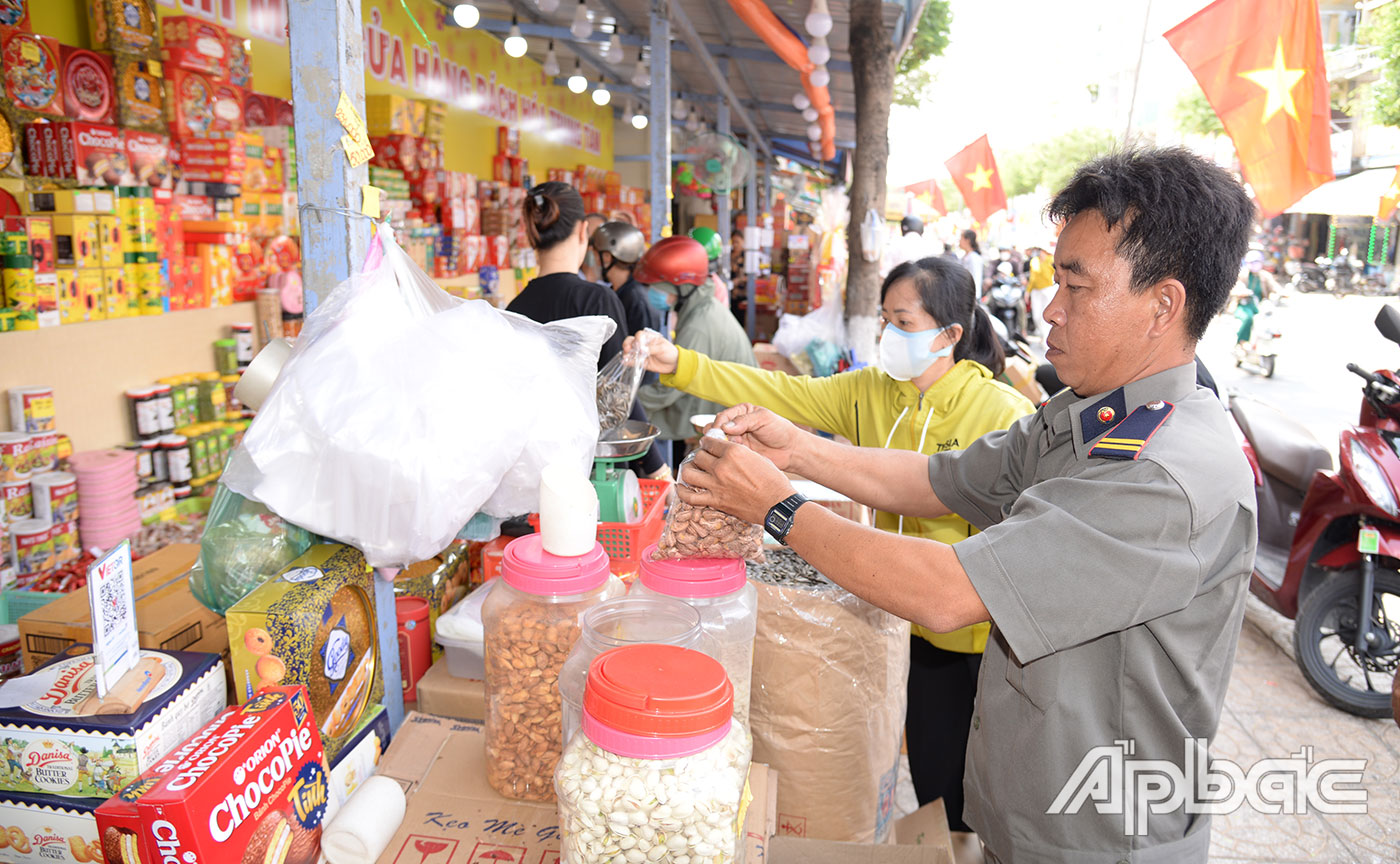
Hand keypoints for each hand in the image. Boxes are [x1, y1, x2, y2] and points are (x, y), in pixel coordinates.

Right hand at [623, 329, 678, 373]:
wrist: (674, 364)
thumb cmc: (670, 352)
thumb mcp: (662, 348)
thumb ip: (652, 349)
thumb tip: (642, 350)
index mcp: (649, 337)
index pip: (640, 335)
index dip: (637, 339)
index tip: (639, 346)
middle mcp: (643, 344)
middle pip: (631, 341)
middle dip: (627, 344)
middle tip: (627, 349)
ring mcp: (641, 353)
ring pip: (630, 351)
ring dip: (626, 353)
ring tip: (626, 356)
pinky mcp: (641, 362)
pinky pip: (632, 362)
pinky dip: (628, 362)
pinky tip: (625, 362)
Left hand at [676, 435, 794, 524]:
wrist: (777, 504)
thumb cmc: (773, 481)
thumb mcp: (758, 457)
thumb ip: (740, 453)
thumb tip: (729, 452)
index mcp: (733, 452)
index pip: (709, 442)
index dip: (707, 443)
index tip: (707, 446)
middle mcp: (722, 466)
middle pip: (698, 456)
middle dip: (699, 456)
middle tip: (702, 459)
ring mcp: (716, 485)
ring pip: (689, 473)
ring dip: (688, 470)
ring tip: (691, 470)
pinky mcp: (716, 501)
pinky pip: (691, 497)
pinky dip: (683, 492)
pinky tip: (683, 488)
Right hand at [709, 404, 804, 472]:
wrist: (790, 450)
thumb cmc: (780, 430)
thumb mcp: (764, 419)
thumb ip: (744, 421)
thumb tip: (725, 426)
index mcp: (742, 412)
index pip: (723, 416)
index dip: (718, 424)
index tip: (719, 432)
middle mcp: (736, 425)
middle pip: (717, 429)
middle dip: (716, 436)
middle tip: (721, 443)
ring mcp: (736, 439)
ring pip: (719, 442)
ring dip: (719, 446)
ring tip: (727, 450)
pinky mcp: (738, 452)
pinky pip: (726, 453)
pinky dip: (725, 455)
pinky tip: (730, 457)